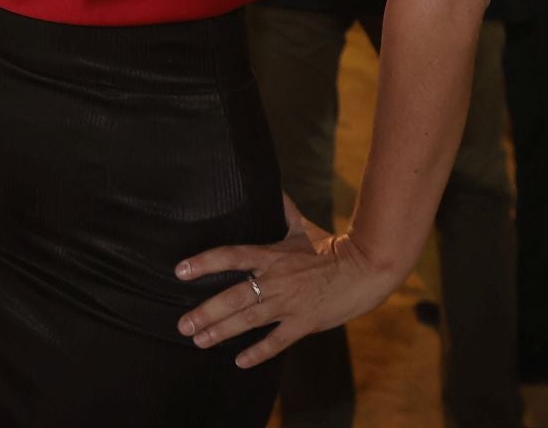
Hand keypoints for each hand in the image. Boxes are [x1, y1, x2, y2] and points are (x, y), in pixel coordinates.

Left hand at [173, 209, 403, 368]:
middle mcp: (275, 280)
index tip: (180, 271)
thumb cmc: (332, 247)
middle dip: (206, 312)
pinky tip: (240, 362)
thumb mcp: (303, 227)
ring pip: (249, 320)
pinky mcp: (305, 323)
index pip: (231, 256)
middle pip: (233, 296)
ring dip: (222, 332)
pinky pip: (278, 341)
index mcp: (271, 255)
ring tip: (199, 341)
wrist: (366, 269)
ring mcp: (290, 303)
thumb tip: (272, 186)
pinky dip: (259, 352)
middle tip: (182, 324)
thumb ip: (283, 210)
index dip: (204, 262)